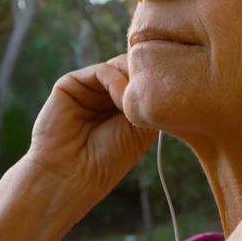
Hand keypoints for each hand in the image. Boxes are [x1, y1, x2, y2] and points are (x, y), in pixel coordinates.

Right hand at [20, 54, 155, 210]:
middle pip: (134, 68)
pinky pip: (102, 70)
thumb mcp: (140, 129)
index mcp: (124, 106)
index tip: (171, 96)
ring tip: (134, 105)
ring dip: (133, 81)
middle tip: (152, 96)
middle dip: (146, 78)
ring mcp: (89, 88)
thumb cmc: (108, 159)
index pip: (146, 80)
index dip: (158, 82)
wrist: (73, 175)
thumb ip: (147, 100)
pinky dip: (116, 80)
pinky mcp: (71, 84)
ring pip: (120, 65)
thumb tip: (153, 73)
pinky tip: (121, 101)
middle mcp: (106, 94)